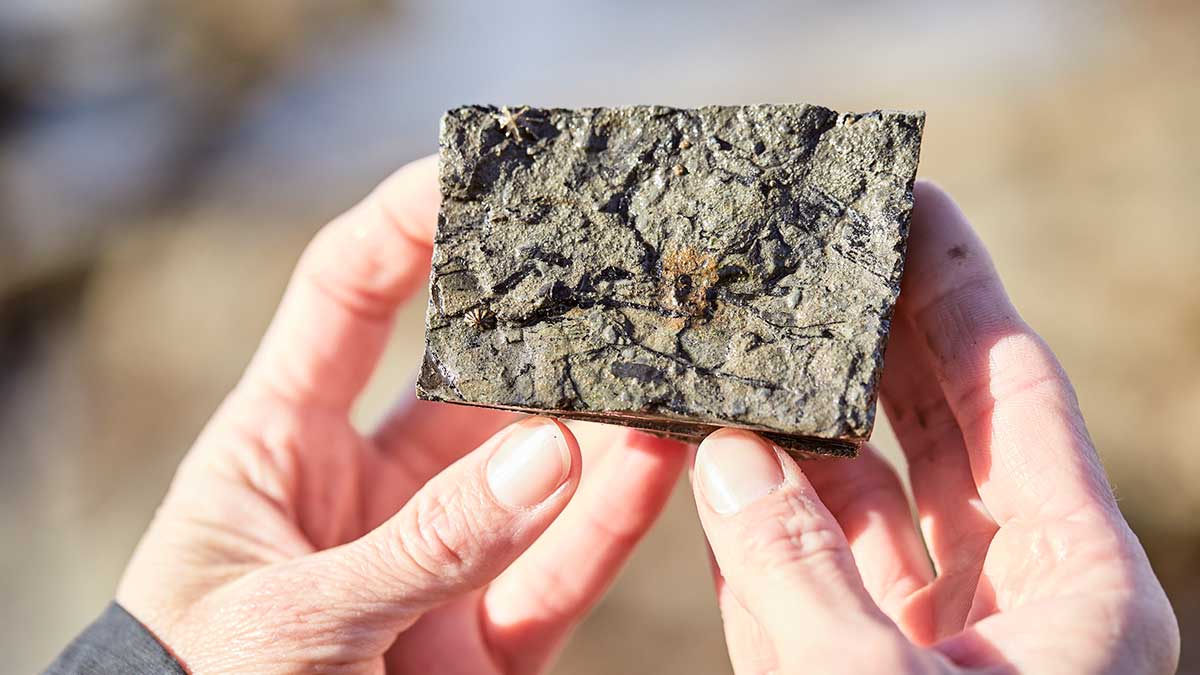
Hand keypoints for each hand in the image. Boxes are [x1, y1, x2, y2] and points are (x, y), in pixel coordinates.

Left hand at [115, 156, 685, 673]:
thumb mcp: (283, 614)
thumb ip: (419, 543)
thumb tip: (552, 453)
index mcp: (280, 445)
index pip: (348, 297)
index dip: (407, 223)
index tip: (478, 171)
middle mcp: (366, 489)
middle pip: (468, 378)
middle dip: (537, 324)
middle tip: (613, 270)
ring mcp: (435, 560)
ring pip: (533, 474)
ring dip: (598, 422)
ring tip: (662, 368)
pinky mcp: (483, 639)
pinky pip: (558, 572)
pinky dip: (610, 524)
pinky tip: (658, 465)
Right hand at [690, 183, 1179, 673]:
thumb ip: (799, 569)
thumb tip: (729, 456)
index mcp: (1074, 586)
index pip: (1015, 396)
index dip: (961, 292)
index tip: (915, 202)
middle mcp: (1007, 602)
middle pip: (938, 430)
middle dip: (879, 337)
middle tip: (826, 250)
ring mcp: (926, 643)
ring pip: (856, 509)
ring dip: (795, 437)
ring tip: (742, 354)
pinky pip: (798, 587)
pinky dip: (751, 533)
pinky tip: (711, 470)